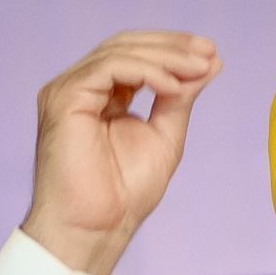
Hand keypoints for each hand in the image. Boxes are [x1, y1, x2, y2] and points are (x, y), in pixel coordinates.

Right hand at [21, 32, 221, 274]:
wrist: (98, 228)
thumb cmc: (125, 194)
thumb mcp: (165, 135)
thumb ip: (180, 98)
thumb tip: (209, 62)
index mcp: (101, 96)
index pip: (135, 56)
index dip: (173, 49)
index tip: (212, 53)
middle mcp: (80, 88)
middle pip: (126, 46)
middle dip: (171, 46)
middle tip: (208, 51)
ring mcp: (68, 91)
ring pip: (118, 52)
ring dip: (164, 57)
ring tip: (198, 68)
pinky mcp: (64, 99)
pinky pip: (108, 69)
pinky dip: (145, 72)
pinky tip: (173, 87)